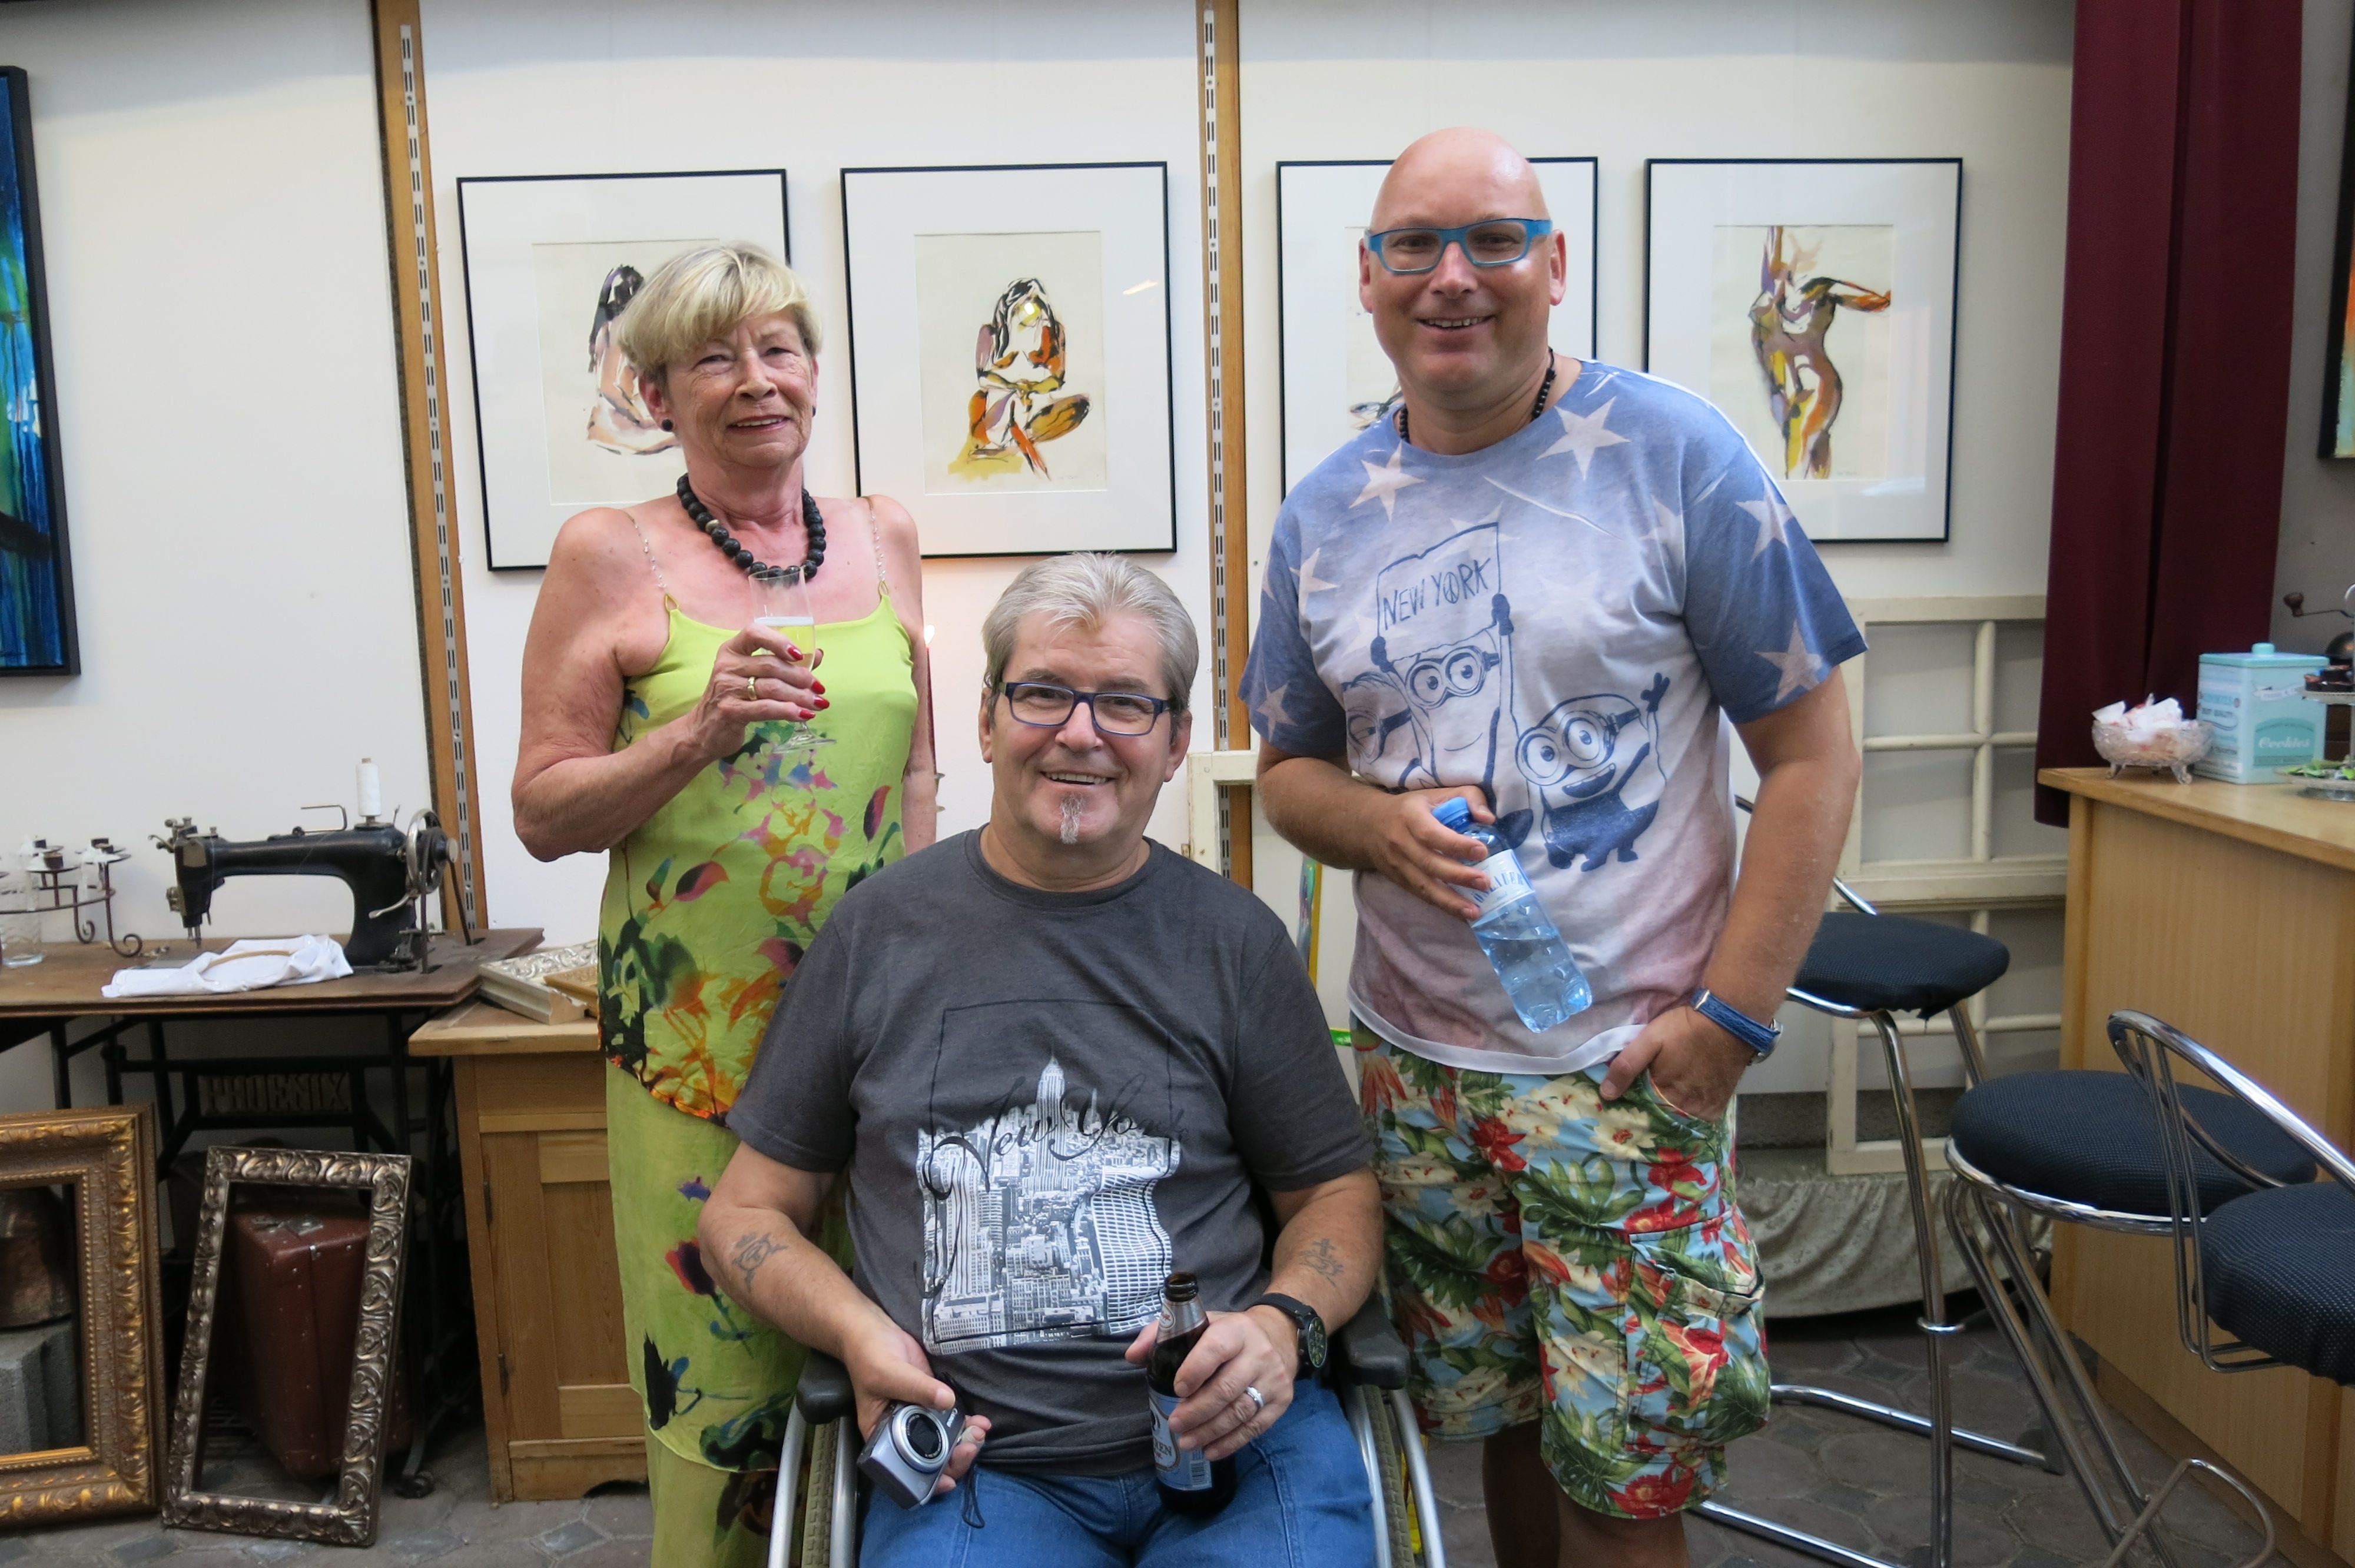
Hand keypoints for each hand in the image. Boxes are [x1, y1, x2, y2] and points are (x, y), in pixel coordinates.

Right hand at [685, 624, 828, 762]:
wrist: (704, 730)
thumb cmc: (734, 699)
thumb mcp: (752, 676)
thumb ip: (783, 663)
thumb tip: (816, 654)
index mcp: (732, 650)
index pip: (755, 633)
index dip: (779, 641)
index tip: (800, 655)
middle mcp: (727, 665)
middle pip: (771, 665)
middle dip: (801, 677)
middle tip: (820, 688)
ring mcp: (726, 688)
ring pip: (772, 688)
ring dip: (801, 696)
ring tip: (818, 703)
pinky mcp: (730, 711)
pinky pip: (766, 708)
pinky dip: (789, 712)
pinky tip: (804, 715)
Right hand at [840, 1314, 989, 1498]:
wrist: (874, 1330)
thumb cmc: (869, 1356)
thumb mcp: (888, 1374)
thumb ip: (917, 1388)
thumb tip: (948, 1401)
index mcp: (883, 1436)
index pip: (906, 1468)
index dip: (928, 1479)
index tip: (950, 1479)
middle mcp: (903, 1432)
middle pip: (931, 1458)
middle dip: (954, 1457)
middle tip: (971, 1446)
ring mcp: (920, 1416)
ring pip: (946, 1440)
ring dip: (965, 1441)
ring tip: (980, 1432)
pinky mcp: (933, 1400)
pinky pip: (952, 1418)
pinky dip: (967, 1423)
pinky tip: (981, 1421)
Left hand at [1123, 1308, 1294, 1461]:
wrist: (1280, 1336)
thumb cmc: (1229, 1334)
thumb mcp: (1199, 1323)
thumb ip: (1162, 1334)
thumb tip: (1132, 1357)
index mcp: (1235, 1330)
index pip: (1215, 1349)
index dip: (1195, 1370)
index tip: (1177, 1389)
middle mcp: (1258, 1354)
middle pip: (1226, 1388)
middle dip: (1197, 1411)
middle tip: (1175, 1424)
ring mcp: (1273, 1379)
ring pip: (1240, 1411)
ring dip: (1210, 1431)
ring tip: (1186, 1442)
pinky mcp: (1282, 1400)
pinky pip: (1255, 1427)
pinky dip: (1231, 1442)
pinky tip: (1210, 1450)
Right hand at [1361, 787, 1495, 919]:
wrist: (1369, 825)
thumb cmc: (1411, 808)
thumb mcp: (1436, 794)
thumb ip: (1467, 797)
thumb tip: (1489, 819)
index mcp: (1410, 817)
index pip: (1431, 833)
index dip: (1456, 844)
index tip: (1482, 851)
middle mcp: (1400, 842)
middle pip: (1429, 863)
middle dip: (1458, 875)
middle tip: (1485, 882)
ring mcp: (1398, 865)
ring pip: (1424, 886)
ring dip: (1450, 901)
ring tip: (1475, 912)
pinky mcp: (1399, 880)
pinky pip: (1421, 896)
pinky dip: (1442, 906)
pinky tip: (1462, 915)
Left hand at [1599, 1004, 1754, 1121]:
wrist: (1729, 1022)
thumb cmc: (1685, 1028)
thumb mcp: (1650, 1039)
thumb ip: (1627, 1065)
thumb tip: (1607, 1094)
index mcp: (1665, 1095)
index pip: (1642, 1114)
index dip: (1633, 1110)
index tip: (1625, 1104)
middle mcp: (1687, 1109)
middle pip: (1662, 1120)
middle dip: (1651, 1114)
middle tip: (1642, 1102)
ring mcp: (1705, 1109)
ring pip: (1680, 1120)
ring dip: (1670, 1113)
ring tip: (1662, 1100)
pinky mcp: (1719, 1106)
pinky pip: (1699, 1117)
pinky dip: (1689, 1111)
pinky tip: (1683, 1099)